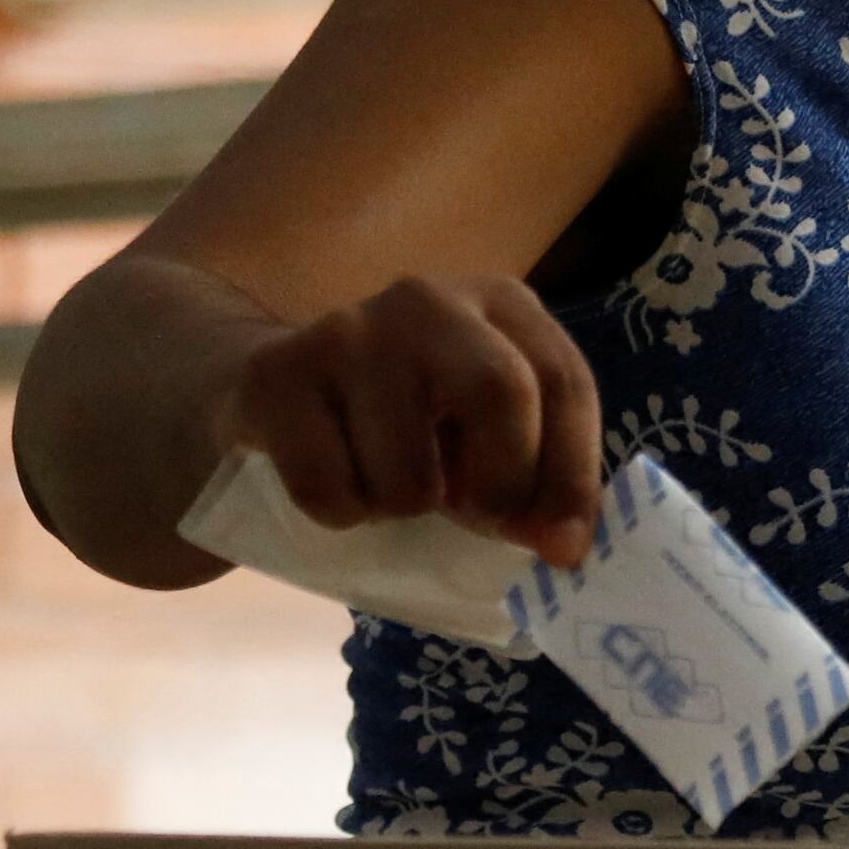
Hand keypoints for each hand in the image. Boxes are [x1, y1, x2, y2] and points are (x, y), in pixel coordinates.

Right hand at [216, 273, 606, 571]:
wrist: (280, 388)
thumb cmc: (407, 416)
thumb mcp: (484, 428)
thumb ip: (535, 475)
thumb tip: (563, 547)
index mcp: (500, 303)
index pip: (564, 382)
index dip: (571, 477)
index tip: (559, 547)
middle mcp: (428, 300)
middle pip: (500, 392)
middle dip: (499, 485)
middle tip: (474, 518)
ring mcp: (348, 330)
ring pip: (408, 472)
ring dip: (405, 511)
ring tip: (389, 486)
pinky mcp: (278, 375)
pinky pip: (328, 491)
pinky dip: (342, 514)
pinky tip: (338, 482)